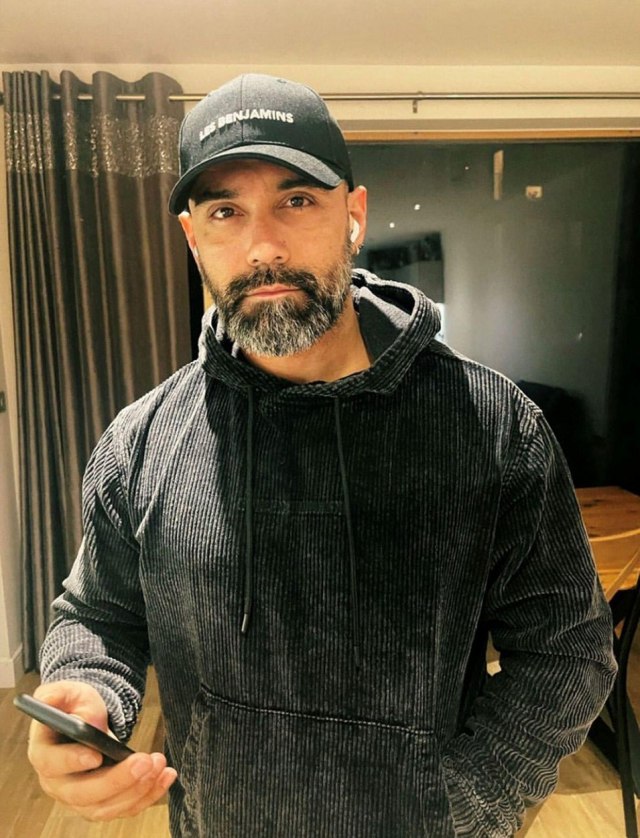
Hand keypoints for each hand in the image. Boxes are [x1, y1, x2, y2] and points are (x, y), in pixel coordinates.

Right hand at [27, 680, 176, 820]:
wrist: (87, 719)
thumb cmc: (73, 706)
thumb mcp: (68, 692)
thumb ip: (60, 695)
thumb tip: (69, 710)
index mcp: (44, 754)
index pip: (52, 765)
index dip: (72, 762)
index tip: (96, 754)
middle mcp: (58, 783)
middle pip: (83, 794)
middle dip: (117, 781)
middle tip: (144, 761)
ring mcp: (79, 798)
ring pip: (106, 808)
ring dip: (136, 790)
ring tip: (159, 764)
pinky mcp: (102, 803)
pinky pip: (124, 808)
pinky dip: (147, 795)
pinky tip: (166, 776)